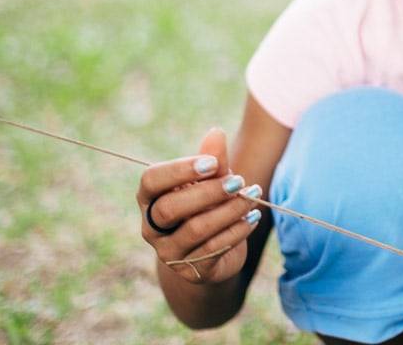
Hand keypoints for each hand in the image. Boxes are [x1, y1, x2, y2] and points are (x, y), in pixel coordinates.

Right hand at [136, 128, 263, 284]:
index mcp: (150, 197)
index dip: (180, 169)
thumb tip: (215, 132)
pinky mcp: (189, 270)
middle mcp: (152, 226)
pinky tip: (253, 217)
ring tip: (253, 196)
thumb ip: (213, 159)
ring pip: (196, 229)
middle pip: (170, 208)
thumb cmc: (207, 204)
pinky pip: (213, 249)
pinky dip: (237, 230)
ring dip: (229, 210)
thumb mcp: (211, 180)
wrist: (213, 249)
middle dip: (208, 192)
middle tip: (239, 180)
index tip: (213, 163)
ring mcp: (168, 251)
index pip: (151, 180)